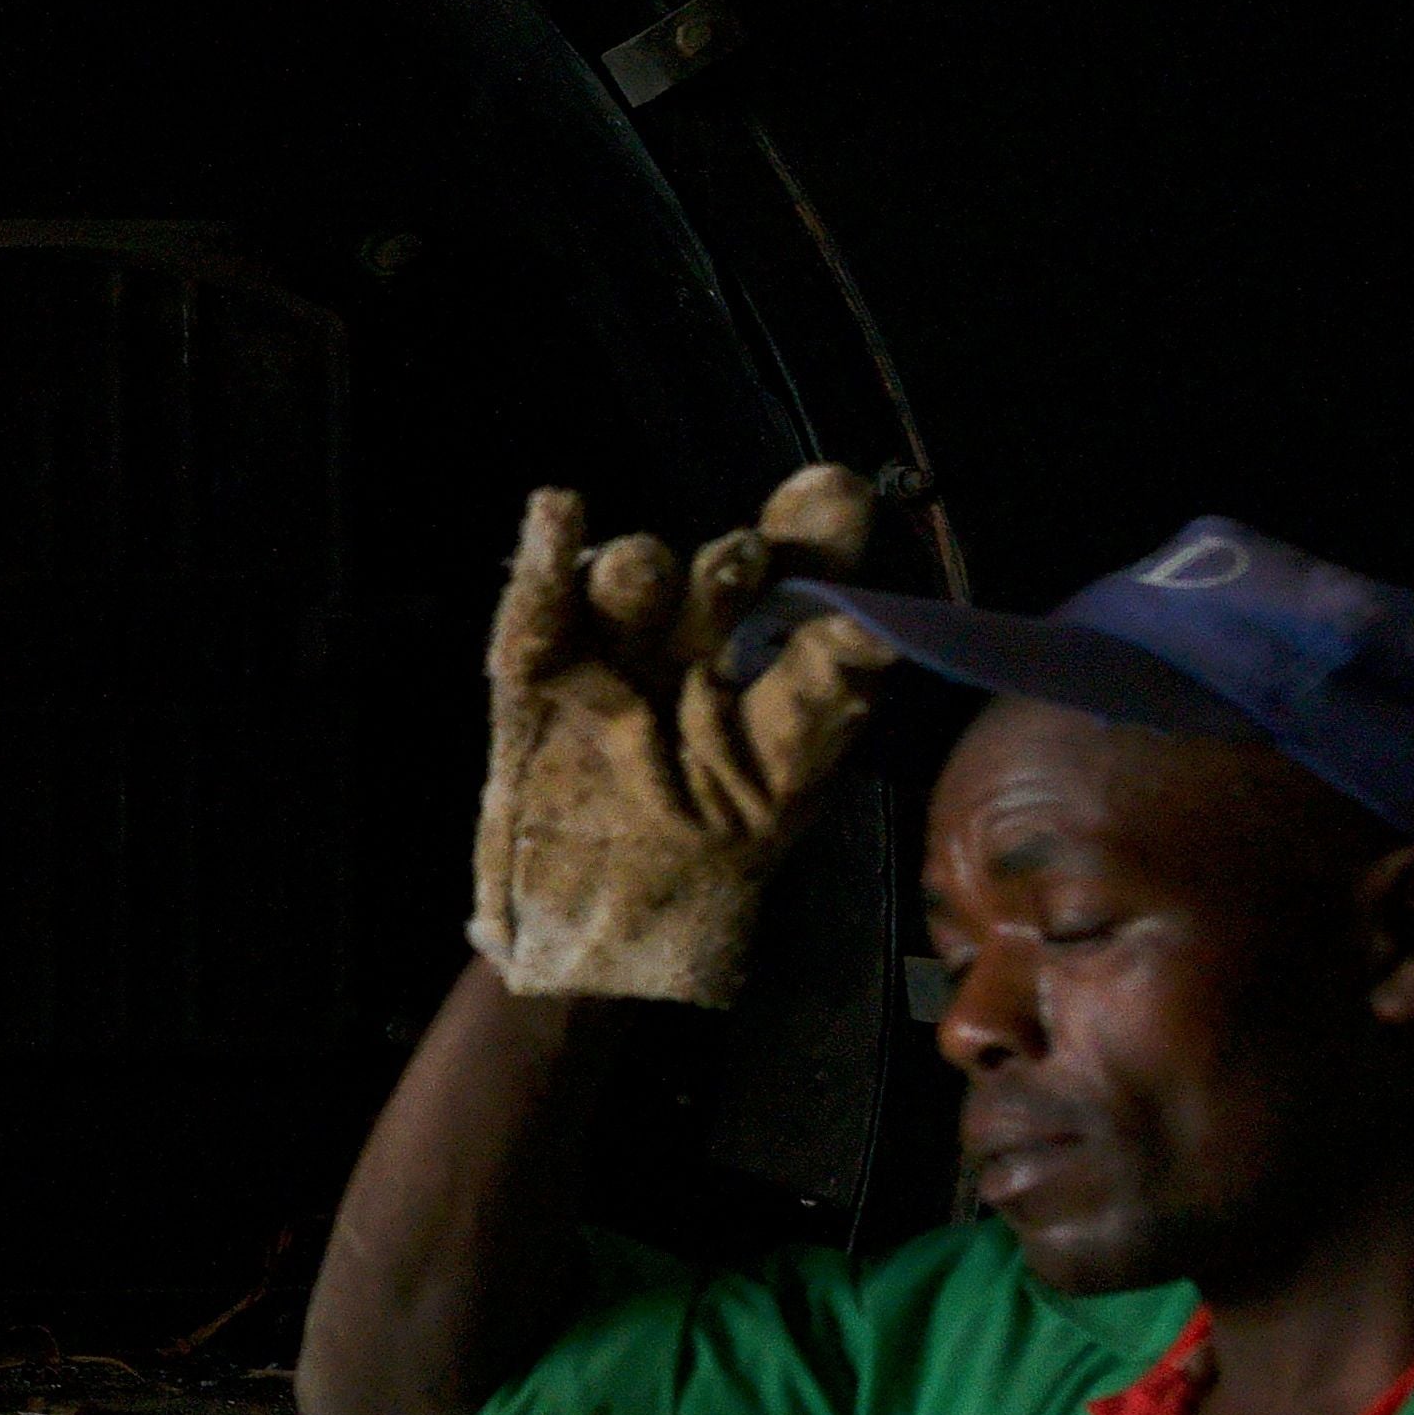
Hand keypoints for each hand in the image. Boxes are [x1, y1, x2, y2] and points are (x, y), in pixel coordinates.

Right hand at [465, 466, 892, 1006]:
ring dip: (640, 572)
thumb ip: (824, 697)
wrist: (613, 918)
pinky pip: (539, 614)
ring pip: (630, 585)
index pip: (800, 573)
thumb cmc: (715, 844)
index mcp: (771, 650)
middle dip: (731, 564)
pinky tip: (558, 512)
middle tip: (744, 560)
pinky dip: (543, 564)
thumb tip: (879, 629)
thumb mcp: (784, 780)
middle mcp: (695, 632)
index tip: (833, 496)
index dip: (817, 532)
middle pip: (714, 573)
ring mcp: (612, 648)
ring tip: (639, 571)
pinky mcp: (534, 676)